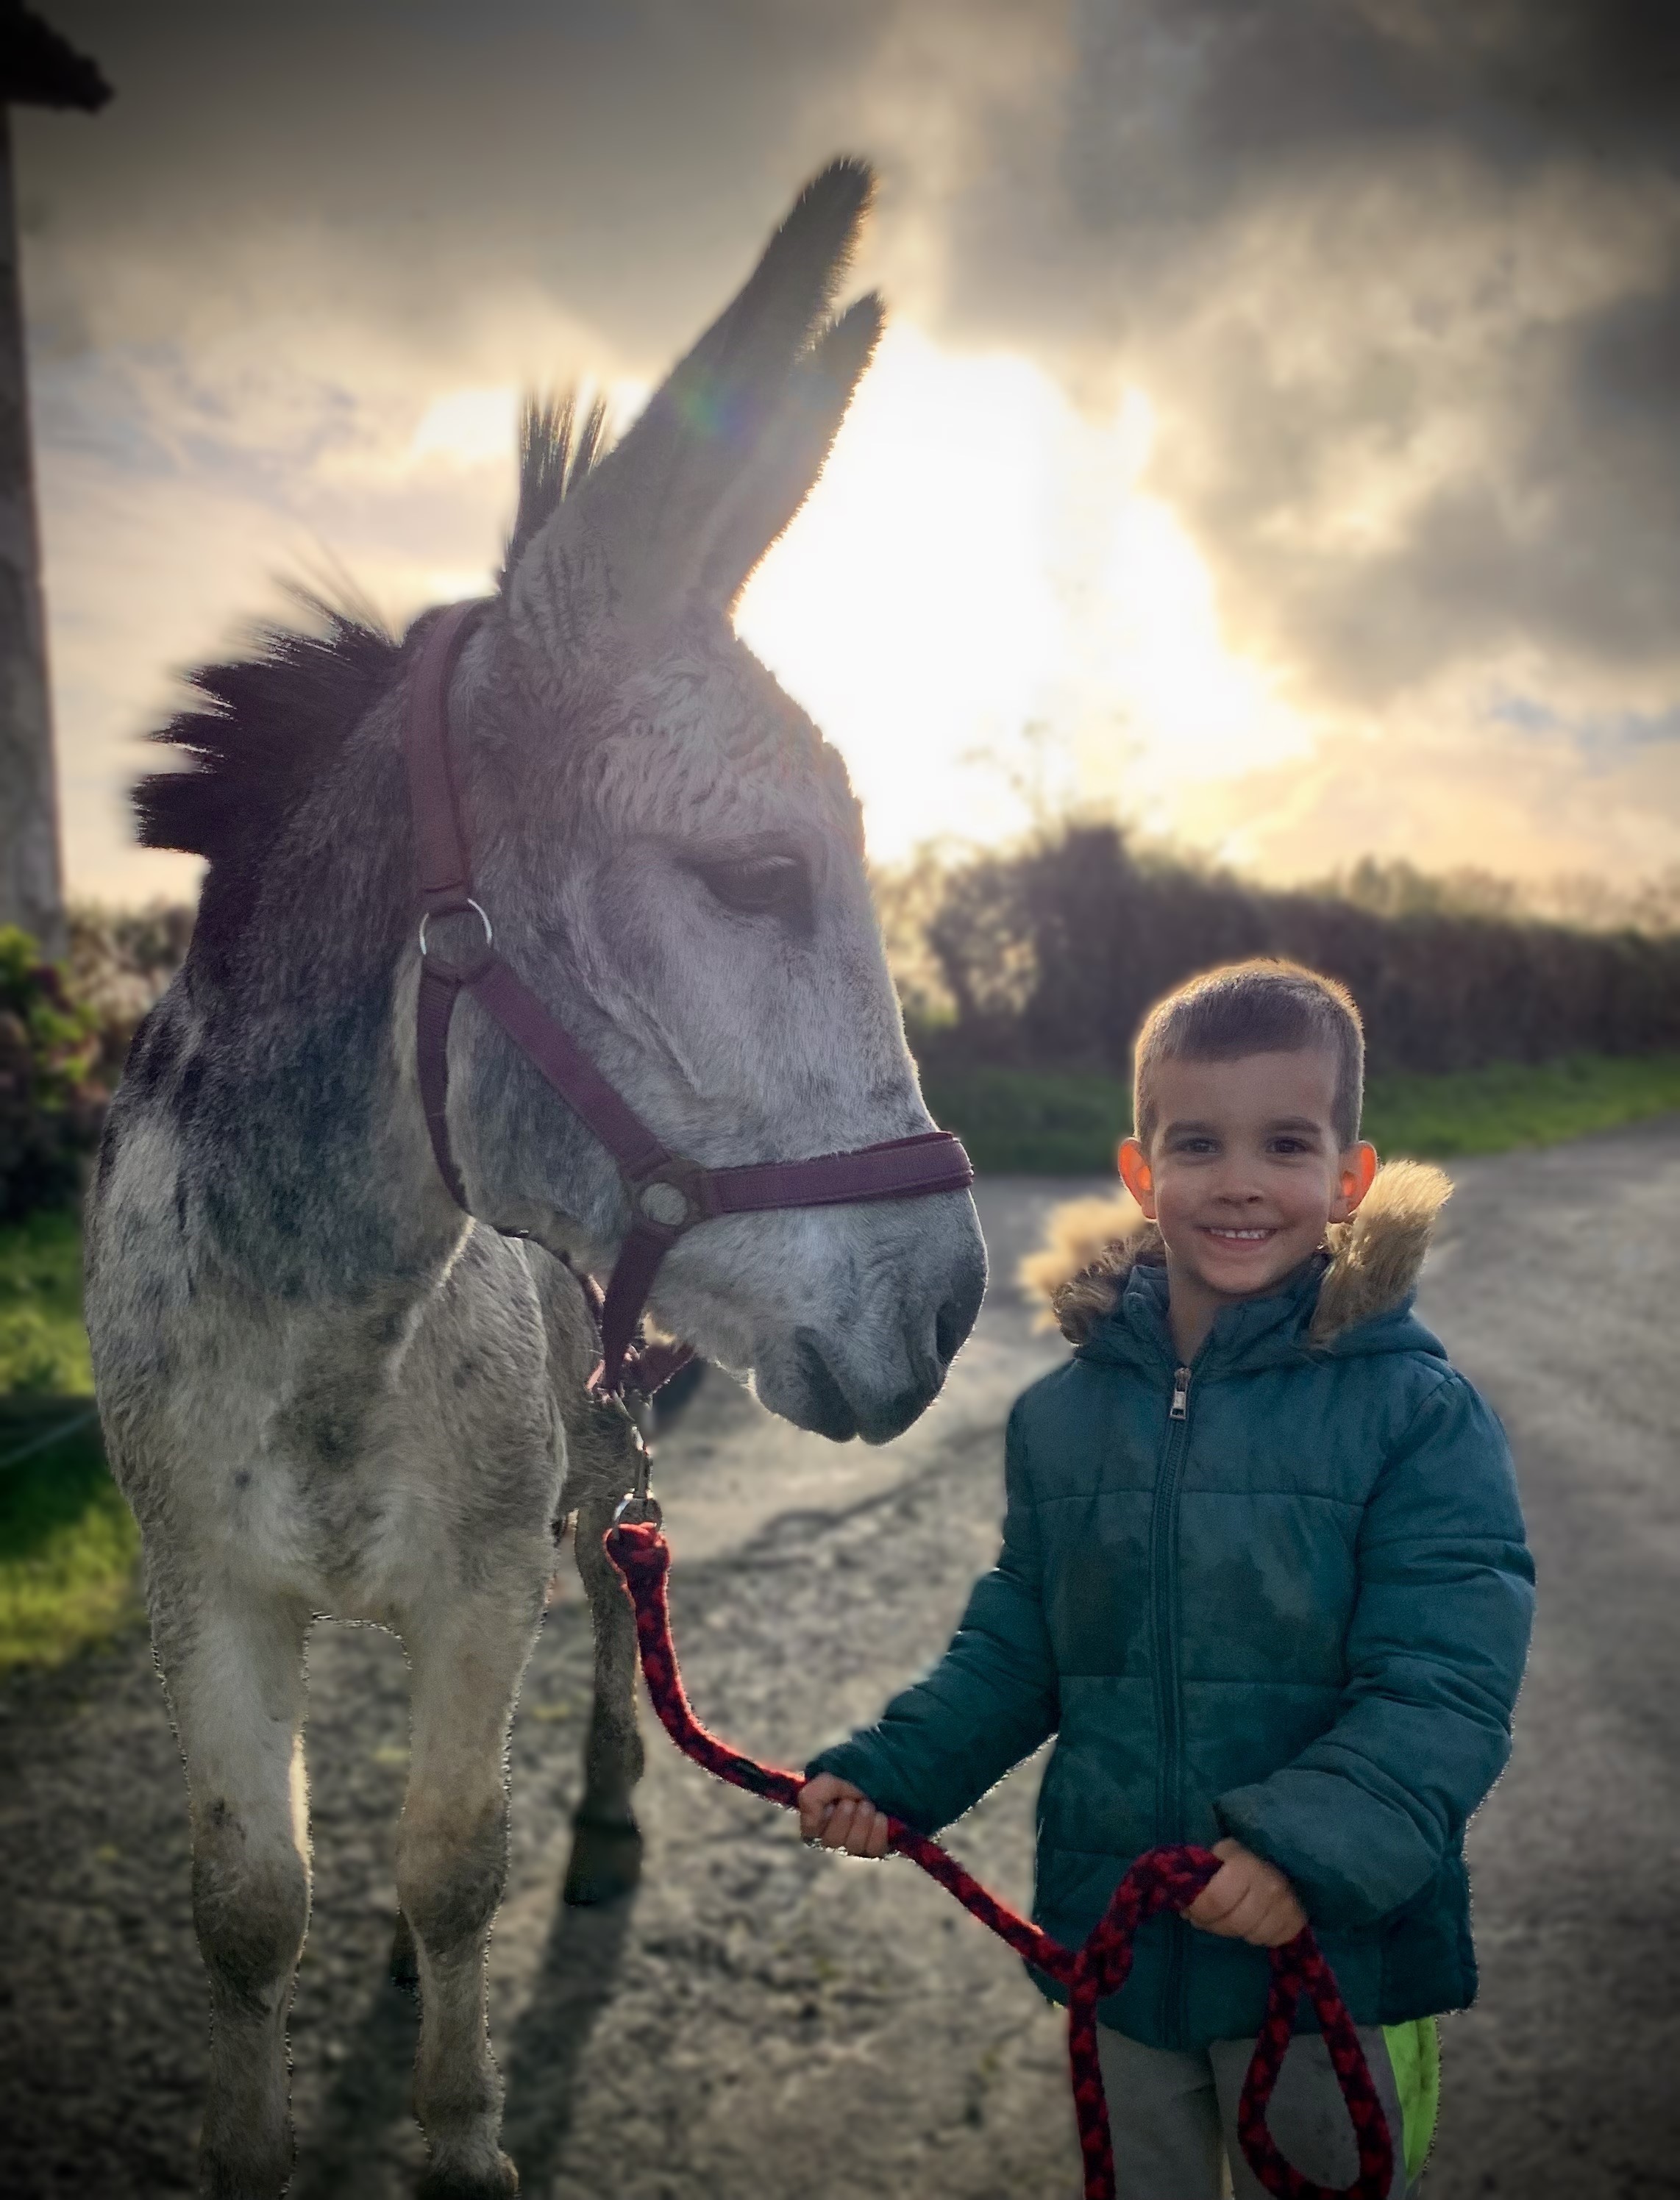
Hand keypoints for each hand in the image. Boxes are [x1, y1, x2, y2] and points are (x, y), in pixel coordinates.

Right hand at [797, 1773, 891, 1857]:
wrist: (886, 1769)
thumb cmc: (854, 1773)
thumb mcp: (829, 1777)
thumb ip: (811, 1797)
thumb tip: (810, 1824)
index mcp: (820, 1815)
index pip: (810, 1831)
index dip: (822, 1819)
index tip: (832, 1803)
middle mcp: (836, 1832)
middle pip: (832, 1841)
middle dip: (844, 1818)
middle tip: (853, 1801)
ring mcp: (857, 1841)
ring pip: (854, 1846)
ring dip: (862, 1822)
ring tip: (868, 1804)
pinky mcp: (876, 1845)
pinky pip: (873, 1849)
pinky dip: (877, 1831)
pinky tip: (880, 1816)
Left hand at [1181, 1839, 1305, 1946]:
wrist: (1278, 1858)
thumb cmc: (1239, 1858)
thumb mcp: (1218, 1855)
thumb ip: (1200, 1875)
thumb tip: (1183, 1903)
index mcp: (1245, 1864)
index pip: (1216, 1900)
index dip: (1199, 1910)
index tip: (1191, 1910)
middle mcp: (1270, 1884)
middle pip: (1233, 1923)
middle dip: (1213, 1925)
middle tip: (1207, 1919)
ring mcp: (1287, 1903)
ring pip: (1252, 1935)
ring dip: (1235, 1931)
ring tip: (1230, 1918)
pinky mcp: (1298, 1918)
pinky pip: (1271, 1940)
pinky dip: (1258, 1935)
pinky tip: (1252, 1922)